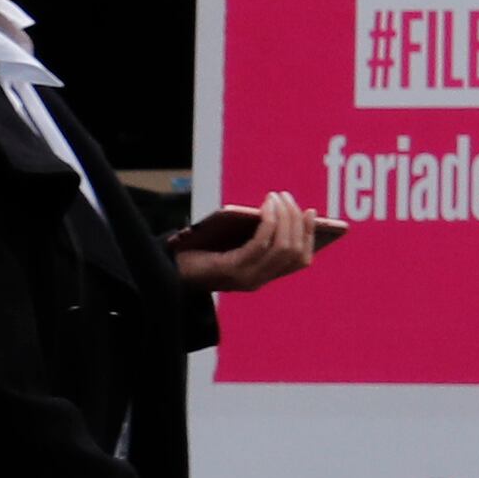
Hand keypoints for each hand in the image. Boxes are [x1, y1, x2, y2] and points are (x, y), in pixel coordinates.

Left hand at [173, 192, 321, 292]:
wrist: (167, 271)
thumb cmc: (199, 253)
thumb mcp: (232, 245)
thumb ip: (254, 236)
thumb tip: (279, 210)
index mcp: (263, 276)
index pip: (300, 260)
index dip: (310, 235)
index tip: (311, 212)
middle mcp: (259, 280)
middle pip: (294, 250)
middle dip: (296, 220)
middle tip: (287, 197)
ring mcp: (248, 278)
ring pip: (282, 246)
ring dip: (285, 217)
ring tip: (277, 197)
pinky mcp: (233, 270)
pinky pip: (261, 244)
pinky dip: (269, 222)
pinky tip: (265, 206)